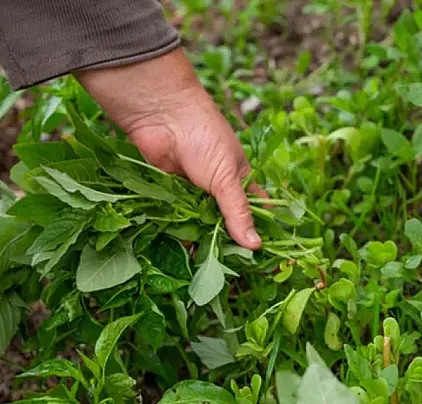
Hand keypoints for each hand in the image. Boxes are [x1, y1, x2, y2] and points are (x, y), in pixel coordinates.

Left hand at [75, 48, 262, 249]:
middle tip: (227, 269)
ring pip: (198, 222)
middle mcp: (216, 186)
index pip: (253, 210)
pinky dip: (177, 230)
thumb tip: (256, 245)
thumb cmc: (204, 137)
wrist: (162, 115)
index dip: (256, 231)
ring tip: (203, 266)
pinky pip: (175, 217)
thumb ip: (238, 212)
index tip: (260, 259)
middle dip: (224, 242)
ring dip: (199, 239)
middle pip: (223, 222)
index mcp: (239, 178)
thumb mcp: (227, 177)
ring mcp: (191, 190)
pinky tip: (180, 249)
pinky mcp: (168, 192)